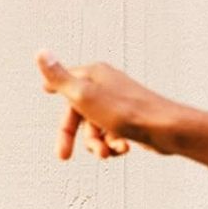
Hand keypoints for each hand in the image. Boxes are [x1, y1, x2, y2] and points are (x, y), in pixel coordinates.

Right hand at [36, 52, 181, 159]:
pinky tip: (123, 148)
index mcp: (93, 74)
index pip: (65, 83)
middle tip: (64, 156)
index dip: (54, 88)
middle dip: (75, 136)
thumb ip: (59, 78)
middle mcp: (106, 85)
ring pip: (96, 128)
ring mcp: (119, 102)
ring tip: (107, 152)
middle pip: (78, 112)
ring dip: (97, 144)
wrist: (167, 129)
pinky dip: (114, 144)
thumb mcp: (83, 95)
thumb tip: (40, 52)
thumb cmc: (126, 111)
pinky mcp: (131, 118)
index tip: (45, 90)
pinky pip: (112, 133)